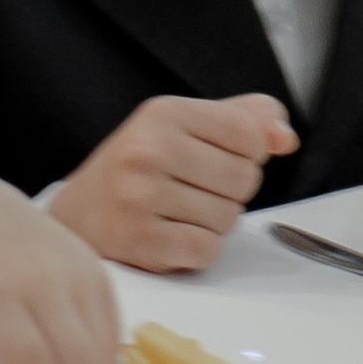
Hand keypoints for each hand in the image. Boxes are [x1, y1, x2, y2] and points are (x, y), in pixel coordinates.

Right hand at [48, 93, 298, 272]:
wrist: (76, 215)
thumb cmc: (141, 169)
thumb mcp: (186, 126)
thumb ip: (246, 120)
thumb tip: (286, 139)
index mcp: (163, 113)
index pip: (250, 134)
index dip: (246, 154)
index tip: (213, 159)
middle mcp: (147, 149)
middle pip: (244, 179)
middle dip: (229, 192)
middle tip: (189, 191)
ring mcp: (138, 195)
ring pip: (228, 219)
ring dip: (212, 224)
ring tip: (176, 214)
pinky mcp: (137, 239)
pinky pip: (206, 250)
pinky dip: (197, 251)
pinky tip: (169, 237)